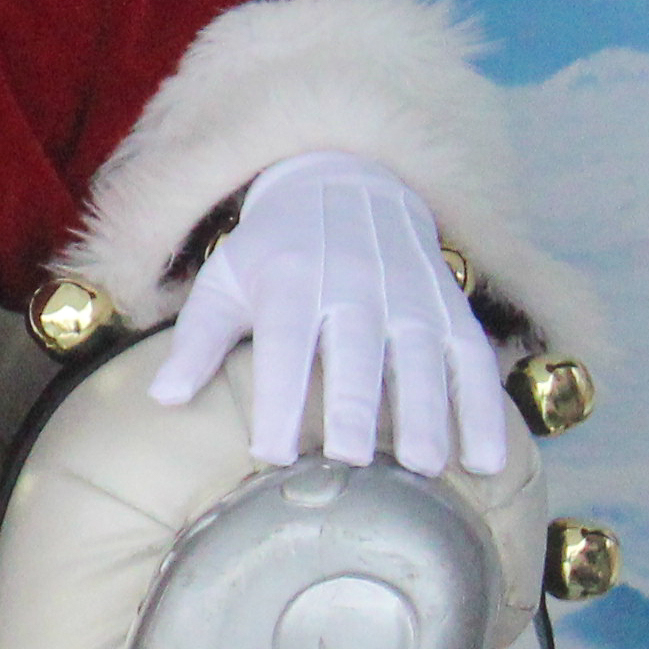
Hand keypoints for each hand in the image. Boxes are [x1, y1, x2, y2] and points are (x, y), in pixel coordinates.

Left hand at [148, 152, 511, 476]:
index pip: (284, 343)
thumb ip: (198, 340)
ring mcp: (411, 296)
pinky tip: (486, 460)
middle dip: (355, 404)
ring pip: (424, 357)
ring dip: (429, 411)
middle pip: (358, 350)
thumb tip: (162, 399)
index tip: (269, 454)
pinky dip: (484, 409)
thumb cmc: (274, 250)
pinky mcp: (451, 308)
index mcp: (292, 279)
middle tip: (354, 460)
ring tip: (426, 466)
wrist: (346, 182)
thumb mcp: (225, 279)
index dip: (277, 398)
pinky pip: (473, 360)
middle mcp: (357, 285)